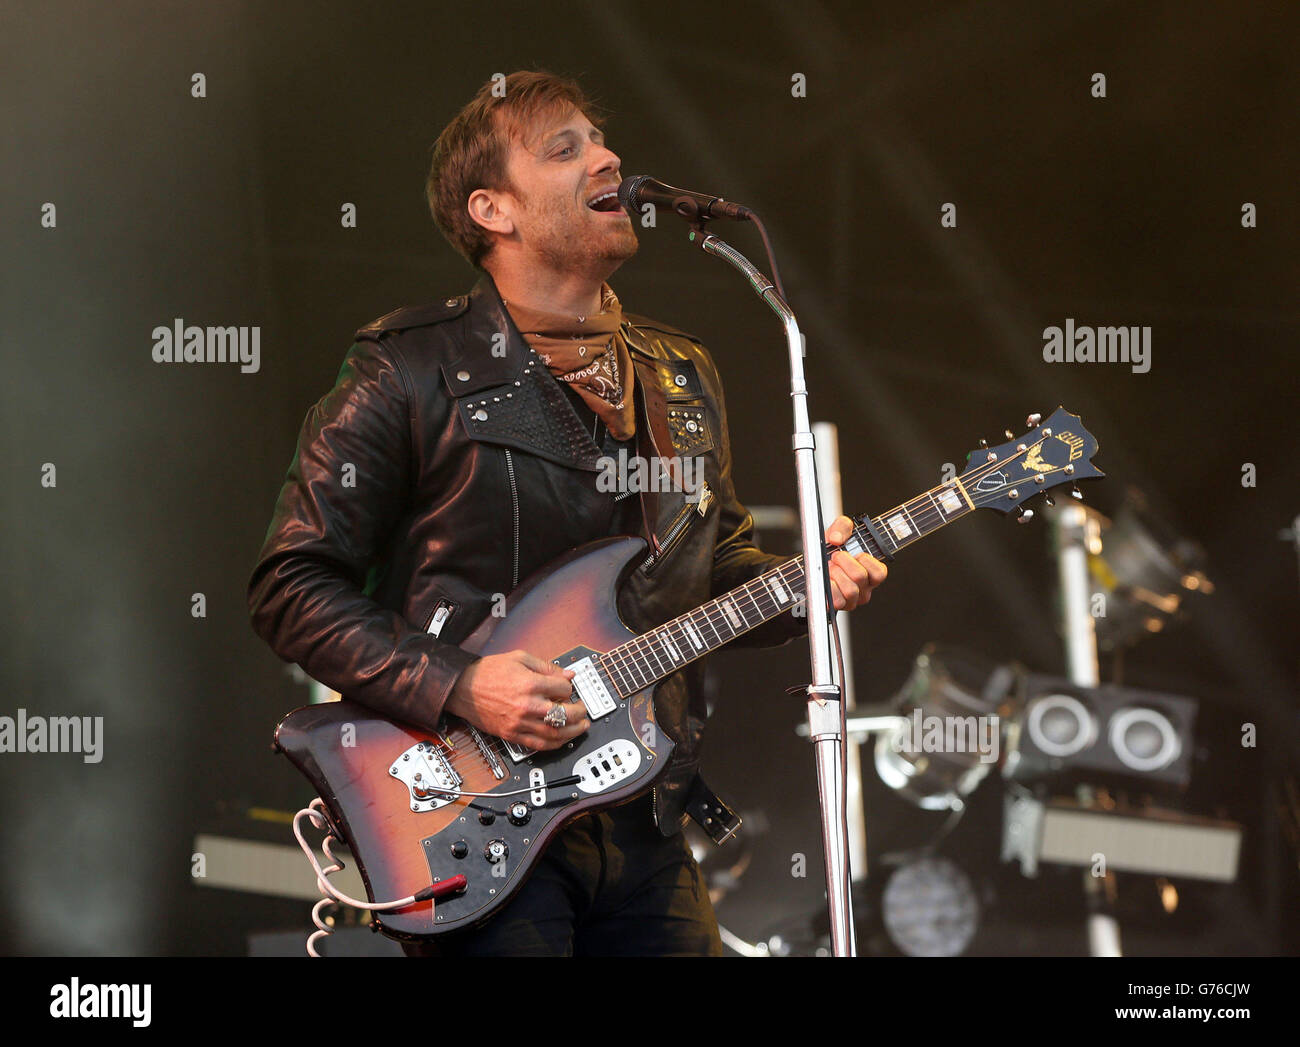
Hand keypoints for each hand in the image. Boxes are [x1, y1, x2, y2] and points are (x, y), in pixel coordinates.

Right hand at [445, 649, 587, 750]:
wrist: (463, 688)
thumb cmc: (488, 672)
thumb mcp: (519, 658)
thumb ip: (546, 667)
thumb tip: (568, 674)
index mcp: (530, 683)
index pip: (563, 689)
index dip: (569, 687)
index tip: (567, 687)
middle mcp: (526, 705)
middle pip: (564, 713)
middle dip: (579, 712)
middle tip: (583, 710)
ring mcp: (519, 722)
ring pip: (555, 733)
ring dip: (573, 732)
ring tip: (581, 727)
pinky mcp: (512, 734)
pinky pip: (538, 745)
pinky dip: (555, 744)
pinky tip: (563, 739)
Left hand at [824, 515, 887, 610]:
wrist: (808, 568)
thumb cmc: (827, 553)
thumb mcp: (837, 533)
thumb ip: (843, 526)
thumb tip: (837, 537)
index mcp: (870, 573)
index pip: (880, 572)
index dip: (865, 560)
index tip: (853, 552)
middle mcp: (864, 589)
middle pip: (861, 578)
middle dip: (844, 563)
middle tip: (835, 557)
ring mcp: (851, 601)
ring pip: (851, 591)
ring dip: (835, 574)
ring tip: (829, 568)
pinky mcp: (837, 608)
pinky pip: (837, 601)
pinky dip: (828, 587)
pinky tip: (824, 580)